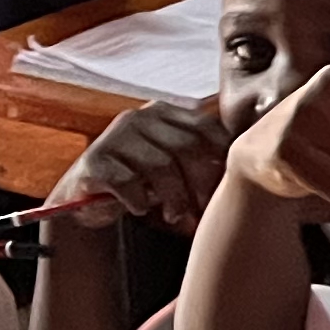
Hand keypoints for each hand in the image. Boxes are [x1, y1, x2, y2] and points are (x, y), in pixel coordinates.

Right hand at [58, 98, 233, 232]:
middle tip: (203, 211)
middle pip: (187, 147)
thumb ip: (201, 161)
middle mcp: (138, 118)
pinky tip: (140, 210)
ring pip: (161, 166)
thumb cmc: (140, 185)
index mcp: (163, 112)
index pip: (207, 128)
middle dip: (201, 184)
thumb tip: (243, 176)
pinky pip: (128, 181)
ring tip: (176, 217)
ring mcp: (114, 136)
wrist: (85, 202)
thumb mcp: (174, 169)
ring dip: (174, 199)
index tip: (226, 188)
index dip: (222, 159)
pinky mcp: (94, 161)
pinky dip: (139, 201)